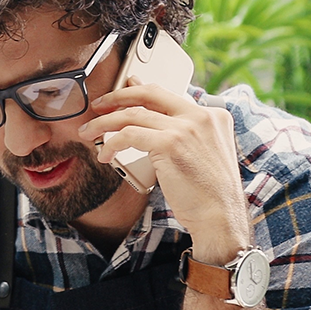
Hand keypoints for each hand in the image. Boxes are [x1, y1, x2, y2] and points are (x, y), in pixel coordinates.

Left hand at [78, 79, 252, 259]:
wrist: (221, 217)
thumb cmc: (210, 195)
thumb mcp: (203, 155)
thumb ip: (183, 135)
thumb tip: (150, 120)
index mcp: (214, 116)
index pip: (168, 96)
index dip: (139, 92)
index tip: (122, 93)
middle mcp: (201, 117)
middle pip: (150, 94)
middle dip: (118, 96)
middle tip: (99, 106)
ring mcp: (186, 128)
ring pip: (133, 114)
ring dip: (105, 123)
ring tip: (89, 132)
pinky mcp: (170, 144)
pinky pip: (129, 135)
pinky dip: (112, 143)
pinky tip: (106, 154)